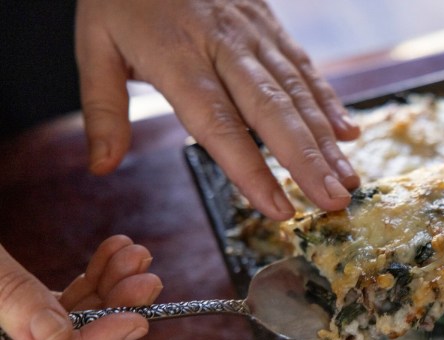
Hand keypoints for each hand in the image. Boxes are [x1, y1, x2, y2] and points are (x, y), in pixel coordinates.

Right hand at [0, 235, 161, 339]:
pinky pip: (62, 304)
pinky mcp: (17, 309)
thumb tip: (55, 337)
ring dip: (111, 290)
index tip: (135, 322)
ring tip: (137, 257)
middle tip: (147, 282)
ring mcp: (9, 331)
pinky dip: (91, 281)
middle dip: (114, 314)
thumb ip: (11, 298)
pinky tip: (114, 253)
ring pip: (71, 323)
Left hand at [75, 0, 360, 220]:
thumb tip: (102, 166)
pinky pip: (304, 67)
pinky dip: (329, 101)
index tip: (278, 209)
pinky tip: (347, 133)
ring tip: (347, 180)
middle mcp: (224, 47)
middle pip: (272, 111)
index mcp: (177, 58)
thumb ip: (103, 108)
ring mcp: (253, 34)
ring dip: (326, 140)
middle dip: (307, 161)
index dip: (251, 170)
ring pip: (297, 92)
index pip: (218, 124)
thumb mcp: (94, 46)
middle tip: (334, 202)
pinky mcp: (270, 25)